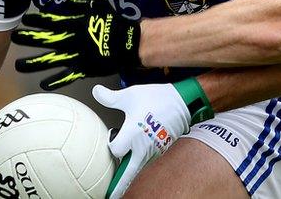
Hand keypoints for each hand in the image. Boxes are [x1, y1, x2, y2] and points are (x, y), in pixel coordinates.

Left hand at [11, 0, 140, 89]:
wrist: (130, 43)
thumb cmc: (115, 23)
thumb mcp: (97, 7)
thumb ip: (79, 5)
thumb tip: (64, 2)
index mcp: (75, 24)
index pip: (52, 21)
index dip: (37, 20)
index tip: (25, 19)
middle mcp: (72, 40)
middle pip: (46, 39)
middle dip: (29, 38)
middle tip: (15, 37)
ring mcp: (76, 56)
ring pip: (51, 60)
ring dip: (34, 63)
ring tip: (19, 65)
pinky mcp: (83, 69)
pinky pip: (67, 76)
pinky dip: (55, 81)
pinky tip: (42, 85)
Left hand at [93, 79, 214, 198]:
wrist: (183, 101)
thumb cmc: (157, 98)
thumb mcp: (131, 95)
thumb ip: (111, 97)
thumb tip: (96, 92)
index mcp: (132, 133)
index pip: (115, 150)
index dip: (112, 145)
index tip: (113, 138)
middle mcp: (143, 146)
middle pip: (128, 174)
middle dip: (119, 185)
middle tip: (111, 195)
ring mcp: (154, 150)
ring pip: (140, 169)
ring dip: (131, 176)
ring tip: (122, 188)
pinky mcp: (162, 150)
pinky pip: (150, 163)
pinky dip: (144, 169)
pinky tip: (139, 170)